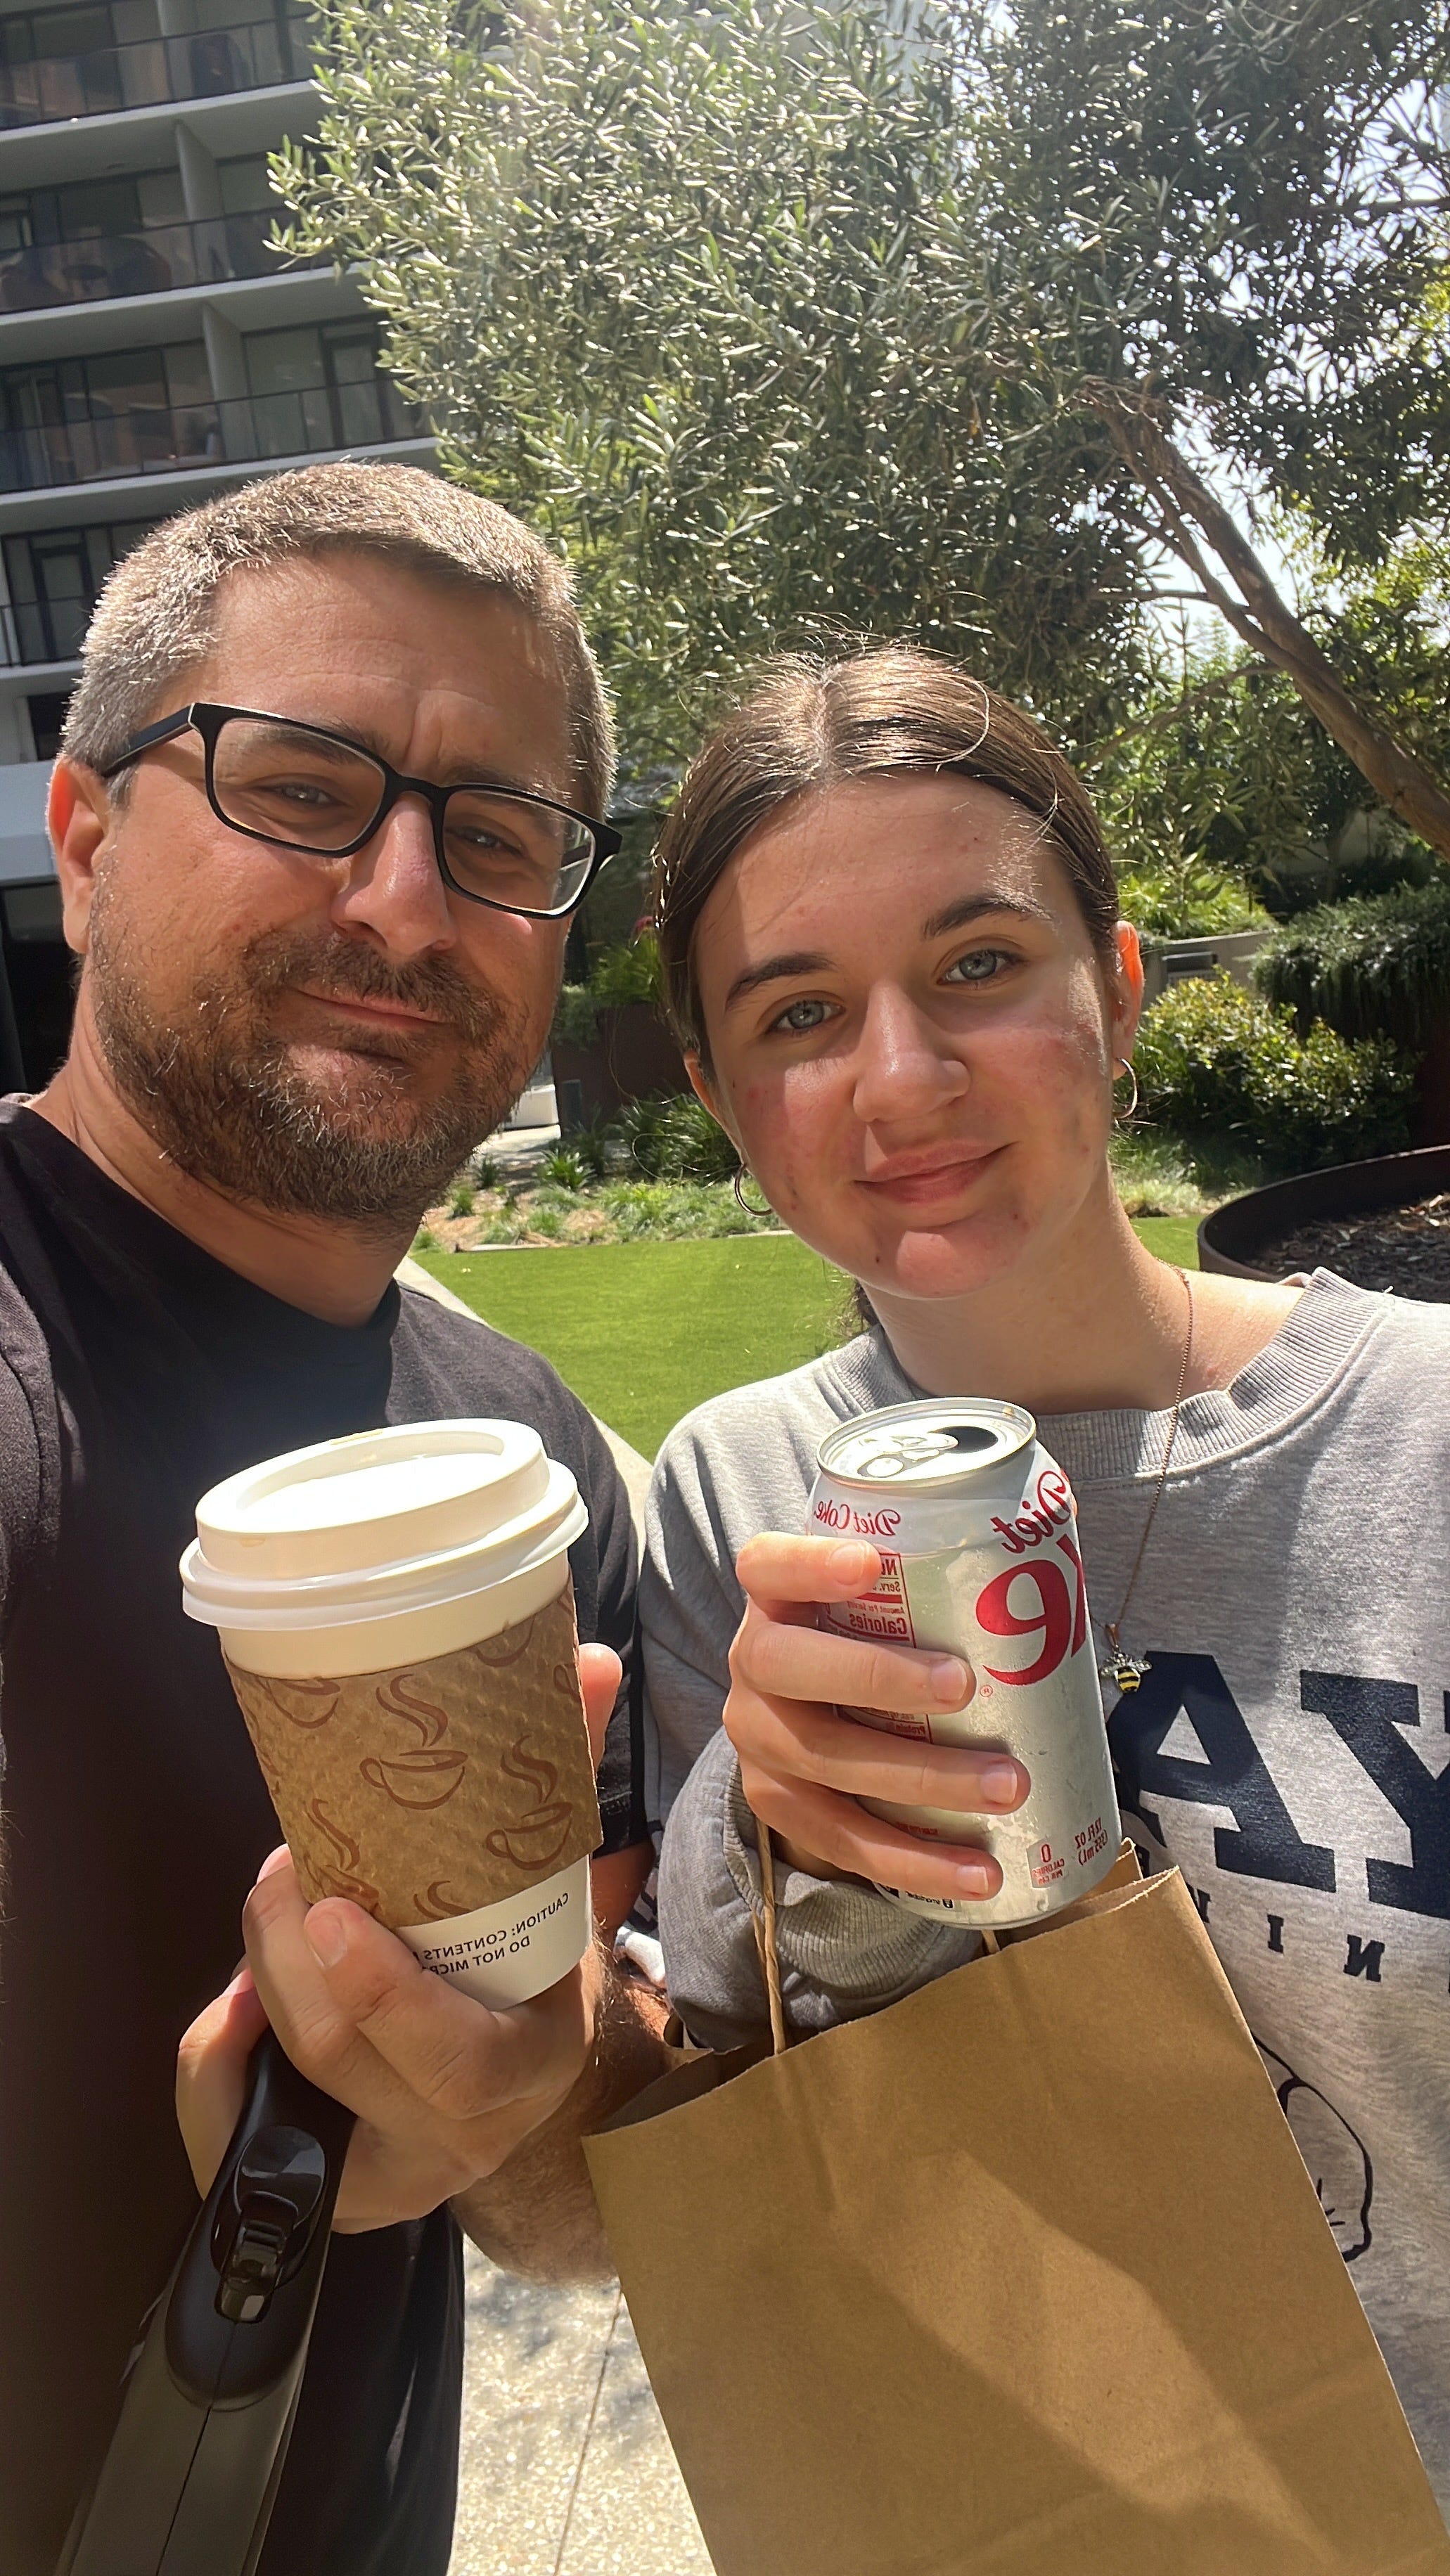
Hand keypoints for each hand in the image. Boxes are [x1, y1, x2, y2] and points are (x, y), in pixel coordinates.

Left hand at [177, 1641, 621, 2225]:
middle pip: (345, 2061)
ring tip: (275, 1900)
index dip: (388, 1996)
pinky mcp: (316, 2190)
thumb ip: (565, 1780)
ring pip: (286, 2085)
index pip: (460, 2060)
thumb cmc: (524, 1974)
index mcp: (527, 2065)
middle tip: (284, 1871)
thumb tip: (591, 1661)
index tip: (336, 1910)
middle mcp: (457, 2139)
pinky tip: (234, 2001)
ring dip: (259, 1979)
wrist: (508, 2091)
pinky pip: (233, 2131)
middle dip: (290, 1960)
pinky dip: (216, 2056)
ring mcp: (382, 2174)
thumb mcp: (553, 1892)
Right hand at [726, 1535, 1027, 1903]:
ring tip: (1007, 1786)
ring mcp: (758, 1739)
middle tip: (964, 1686)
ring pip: (826, 1759)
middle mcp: (752, 1662)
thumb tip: (1059, 1526)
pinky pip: (844, 1838)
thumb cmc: (874, 1640)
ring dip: (923, 1778)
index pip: (769, 1564)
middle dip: (878, 1677)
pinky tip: (979, 1870)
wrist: (808, 1721)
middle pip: (787, 1665)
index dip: (810, 1562)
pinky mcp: (779, 1805)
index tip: (872, 1562)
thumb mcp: (883, 1599)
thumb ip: (939, 1571)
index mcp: (775, 1597)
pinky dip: (915, 1860)